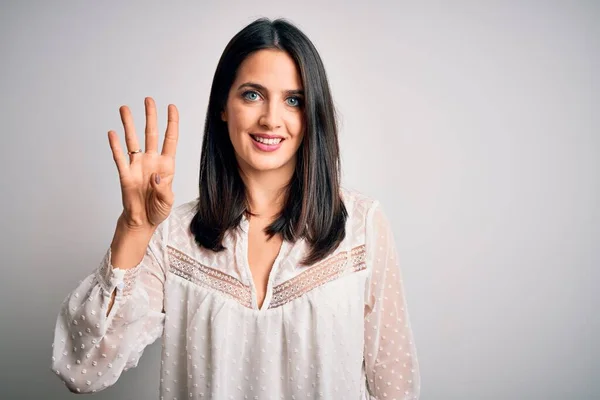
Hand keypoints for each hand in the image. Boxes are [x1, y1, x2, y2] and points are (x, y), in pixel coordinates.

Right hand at [108, 97, 178, 230]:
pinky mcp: (125, 174)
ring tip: (125, 108)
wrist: (142, 221)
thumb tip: (156, 176)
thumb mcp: (167, 202)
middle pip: (151, 134)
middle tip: (148, 100)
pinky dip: (115, 146)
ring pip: (133, 140)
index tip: (171, 107)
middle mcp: (151, 161)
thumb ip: (164, 190)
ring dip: (129, 124)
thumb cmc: (157, 210)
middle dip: (150, 116)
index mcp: (166, 165)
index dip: (172, 123)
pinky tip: (112, 133)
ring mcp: (137, 166)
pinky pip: (119, 157)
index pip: (170, 139)